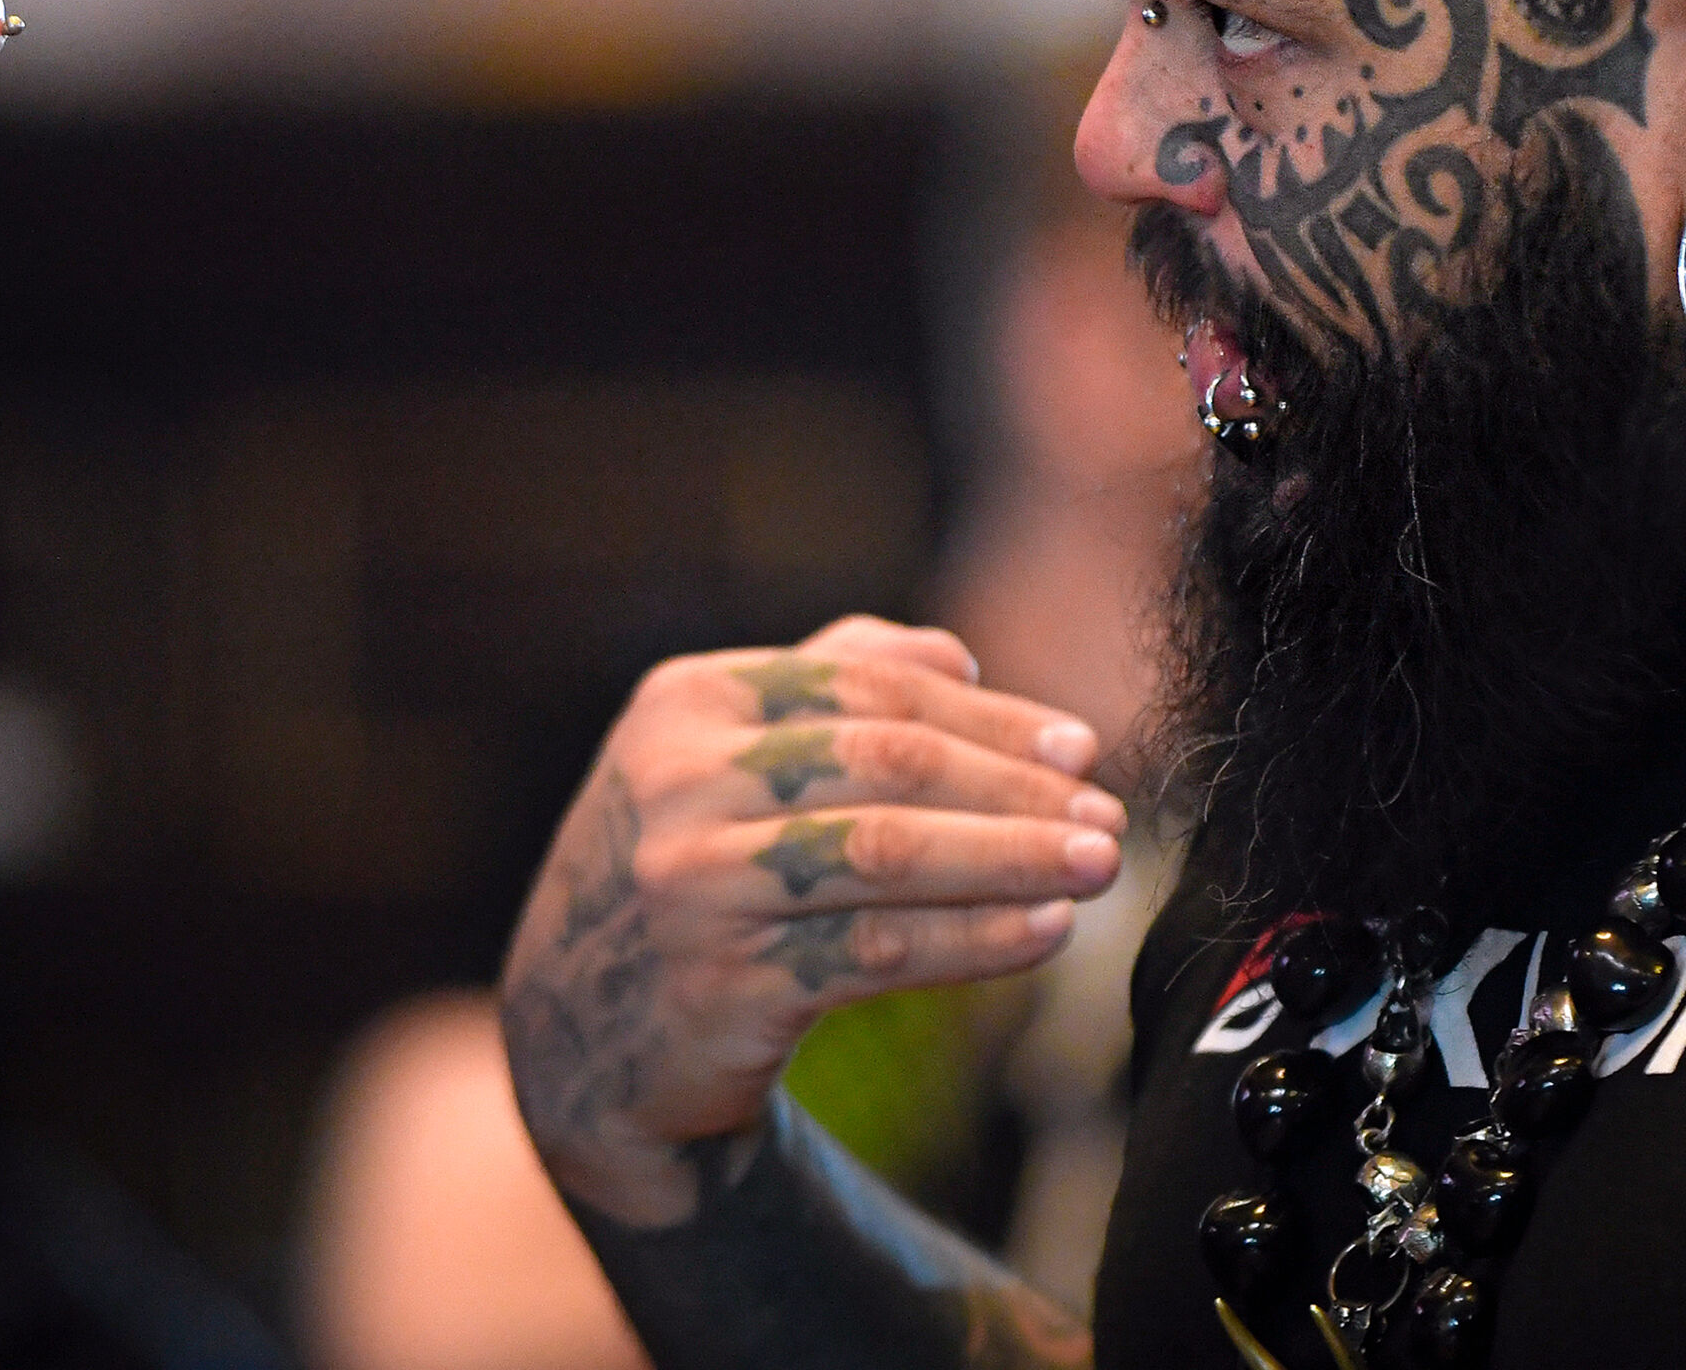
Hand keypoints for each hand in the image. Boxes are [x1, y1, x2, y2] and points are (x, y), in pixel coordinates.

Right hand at [498, 615, 1128, 1226]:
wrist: (578, 1033)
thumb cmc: (687, 871)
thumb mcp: (720, 756)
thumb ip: (829, 684)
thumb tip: (958, 652)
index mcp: (688, 701)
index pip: (869, 686)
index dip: (990, 714)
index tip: (1082, 746)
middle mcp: (681, 783)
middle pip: (889, 765)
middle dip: (1015, 787)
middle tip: (1106, 813)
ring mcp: (694, 886)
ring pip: (888, 856)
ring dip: (1011, 858)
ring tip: (1096, 866)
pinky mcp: (722, 985)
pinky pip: (875, 953)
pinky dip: (974, 939)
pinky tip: (1043, 934)